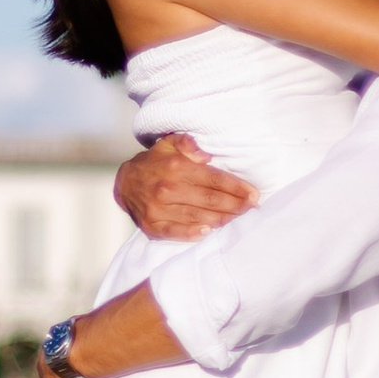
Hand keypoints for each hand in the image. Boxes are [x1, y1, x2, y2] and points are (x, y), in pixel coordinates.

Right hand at [114, 133, 256, 238]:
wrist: (123, 183)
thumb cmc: (155, 163)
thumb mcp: (169, 144)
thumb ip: (187, 143)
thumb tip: (205, 154)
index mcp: (176, 168)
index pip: (214, 179)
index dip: (237, 188)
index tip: (254, 195)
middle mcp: (168, 189)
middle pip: (210, 200)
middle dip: (236, 205)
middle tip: (253, 209)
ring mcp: (158, 209)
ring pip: (198, 217)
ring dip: (222, 220)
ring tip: (239, 221)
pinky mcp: (151, 225)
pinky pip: (175, 232)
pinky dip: (192, 234)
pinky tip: (209, 233)